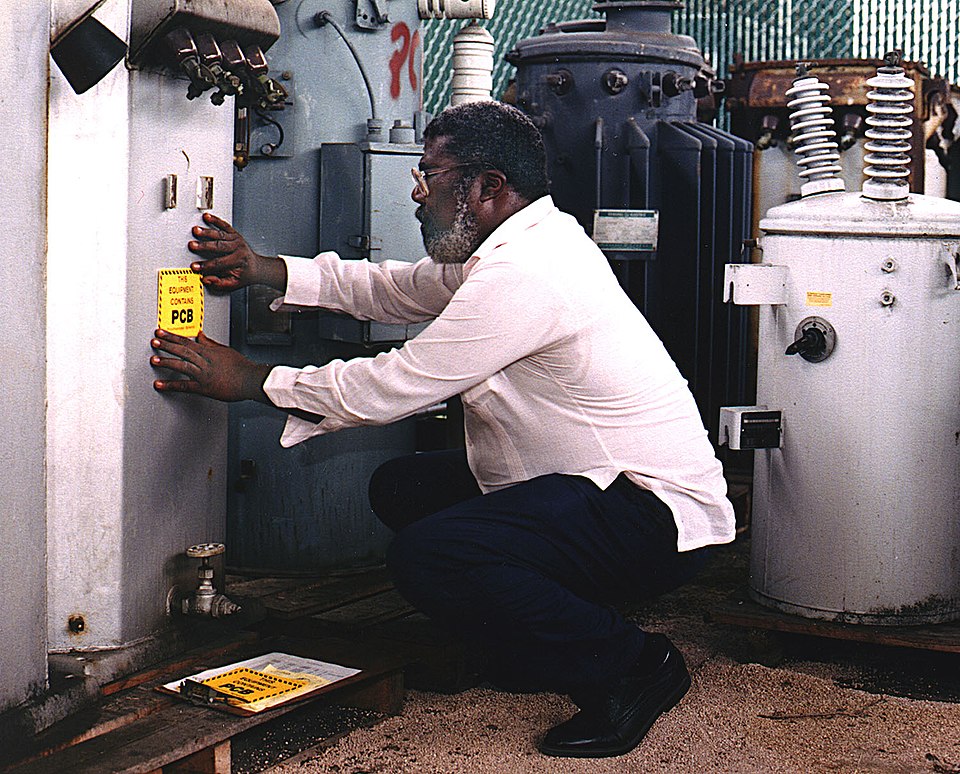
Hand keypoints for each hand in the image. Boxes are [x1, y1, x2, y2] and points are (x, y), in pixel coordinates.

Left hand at [151, 329, 272, 402]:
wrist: (250, 380)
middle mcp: (205, 361)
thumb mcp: (225, 351)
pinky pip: (185, 385)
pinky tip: (160, 385)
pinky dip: (171, 385)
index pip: (187, 341)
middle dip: (167, 345)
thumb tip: (200, 335)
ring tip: (154, 359)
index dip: (172, 336)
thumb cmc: (242, 367)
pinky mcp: (204, 387)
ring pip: (182, 365)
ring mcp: (204, 374)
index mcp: (209, 352)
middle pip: (183, 350)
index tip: (161, 333)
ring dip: (167, 362)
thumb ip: (210, 343)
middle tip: (154, 341)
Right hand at [188, 212, 286, 291]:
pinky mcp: (234, 234)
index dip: (206, 265)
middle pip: (219, 247)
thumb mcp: (233, 284)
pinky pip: (224, 226)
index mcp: (238, 262)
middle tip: (192, 245)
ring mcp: (237, 240)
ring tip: (196, 230)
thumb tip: (206, 280)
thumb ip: (219, 284)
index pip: (219, 263)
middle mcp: (239, 249)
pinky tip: (207, 217)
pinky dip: (215, 220)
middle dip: (204, 246)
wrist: (256, 267)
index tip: (195, 267)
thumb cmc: (243, 275)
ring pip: (220, 235)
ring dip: (206, 232)